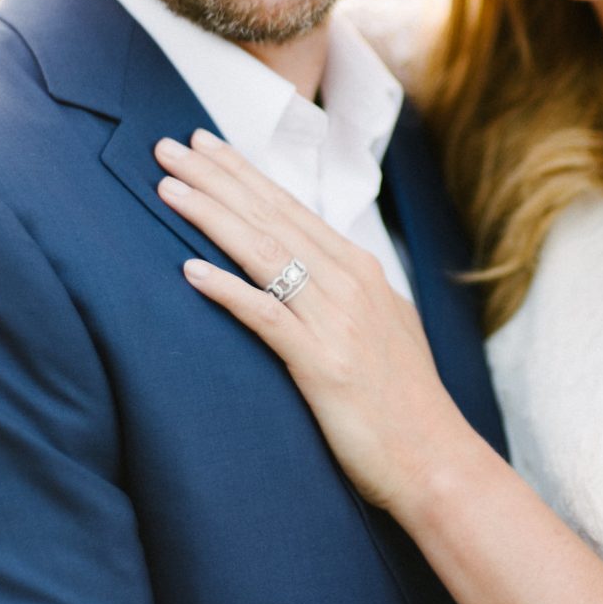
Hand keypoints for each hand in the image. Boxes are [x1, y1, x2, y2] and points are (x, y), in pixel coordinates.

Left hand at [154, 131, 474, 509]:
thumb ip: (347, 290)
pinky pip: (265, 317)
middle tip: (168, 145)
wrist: (434, 459)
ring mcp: (336, 320)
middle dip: (215, 177)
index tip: (202, 144)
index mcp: (360, 268)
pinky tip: (189, 270)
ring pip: (262, 253)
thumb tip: (314, 266)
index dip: (242, 172)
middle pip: (269, 216)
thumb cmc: (403, 400)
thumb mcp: (382, 325)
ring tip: (167, 189)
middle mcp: (349, 282)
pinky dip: (227, 290)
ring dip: (210, 216)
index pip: (288, 206)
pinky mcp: (322, 364)